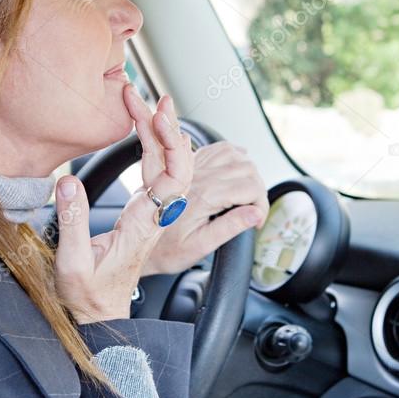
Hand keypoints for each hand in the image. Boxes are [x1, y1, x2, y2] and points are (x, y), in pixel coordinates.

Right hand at [53, 84, 192, 322]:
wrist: (98, 313)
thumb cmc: (87, 295)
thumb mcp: (71, 264)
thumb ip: (71, 222)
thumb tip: (67, 181)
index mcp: (145, 224)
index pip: (174, 178)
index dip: (170, 143)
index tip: (158, 115)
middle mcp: (154, 214)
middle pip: (175, 163)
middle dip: (165, 126)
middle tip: (150, 96)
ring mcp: (150, 210)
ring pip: (165, 164)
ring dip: (156, 130)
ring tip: (141, 100)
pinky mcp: (141, 208)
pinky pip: (153, 171)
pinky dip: (149, 144)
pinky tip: (141, 126)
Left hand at [141, 141, 268, 275]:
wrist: (137, 238)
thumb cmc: (166, 249)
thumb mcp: (199, 246)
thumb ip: (229, 227)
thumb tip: (256, 213)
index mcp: (205, 196)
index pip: (250, 188)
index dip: (261, 205)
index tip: (257, 221)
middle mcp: (199, 177)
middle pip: (247, 168)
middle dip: (258, 188)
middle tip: (254, 209)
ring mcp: (193, 168)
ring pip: (235, 154)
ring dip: (248, 170)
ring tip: (247, 192)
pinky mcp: (188, 165)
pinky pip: (216, 148)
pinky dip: (233, 155)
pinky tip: (235, 168)